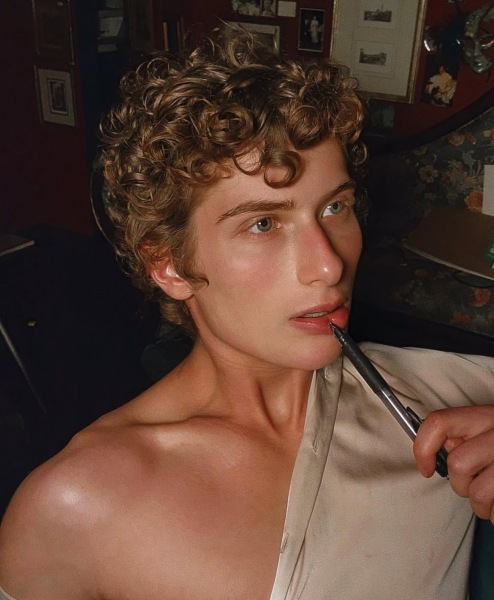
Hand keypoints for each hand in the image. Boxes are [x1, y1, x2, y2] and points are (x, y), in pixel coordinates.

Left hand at [413, 405, 493, 522]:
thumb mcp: (490, 429)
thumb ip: (466, 434)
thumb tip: (441, 450)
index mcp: (486, 416)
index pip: (439, 423)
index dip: (423, 448)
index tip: (426, 468)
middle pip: (458, 465)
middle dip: (461, 485)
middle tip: (477, 485)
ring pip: (478, 494)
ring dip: (483, 506)